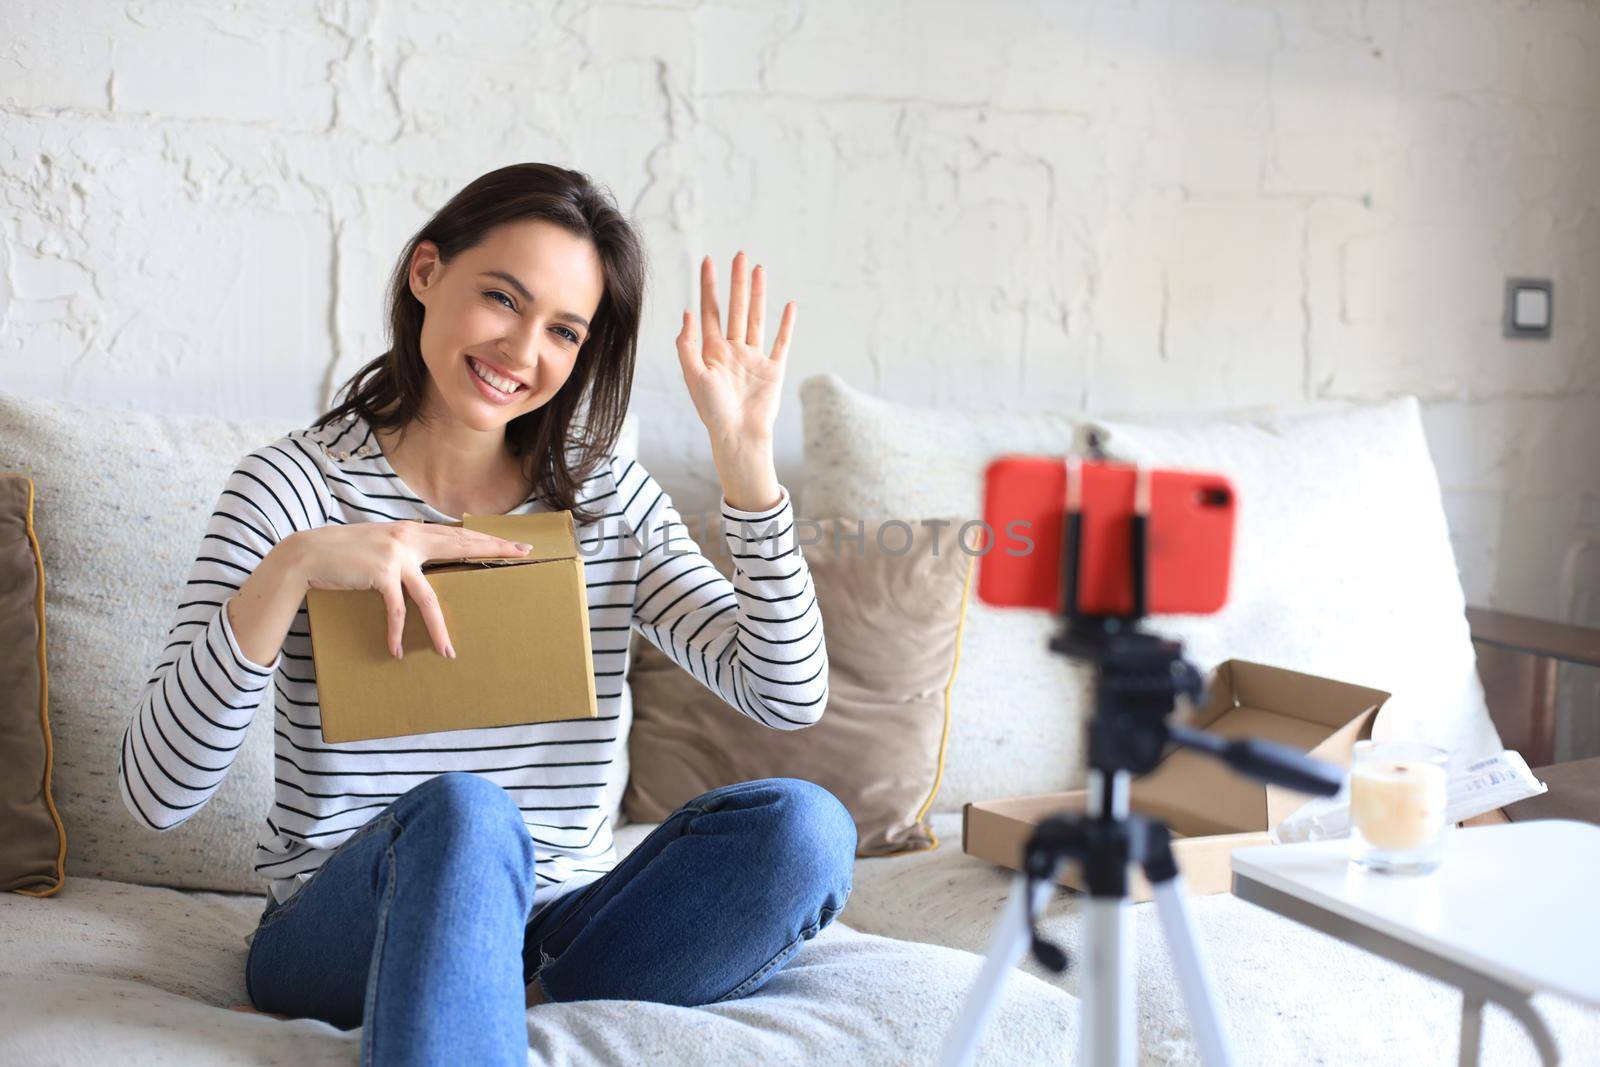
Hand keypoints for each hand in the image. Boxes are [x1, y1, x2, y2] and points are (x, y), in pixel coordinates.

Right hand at [284, 523, 531, 659]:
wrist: (307, 555)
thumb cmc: (343, 555)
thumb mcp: (380, 546)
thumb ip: (404, 552)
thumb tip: (425, 571)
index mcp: (412, 531)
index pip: (458, 535)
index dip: (487, 539)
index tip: (516, 543)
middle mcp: (409, 538)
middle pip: (461, 546)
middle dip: (493, 551)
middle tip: (524, 555)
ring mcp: (396, 555)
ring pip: (429, 596)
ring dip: (438, 629)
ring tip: (448, 651)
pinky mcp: (380, 573)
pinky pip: (397, 610)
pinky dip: (396, 632)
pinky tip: (396, 650)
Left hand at [675, 251, 796, 450]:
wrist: (739, 435)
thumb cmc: (713, 411)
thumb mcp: (693, 376)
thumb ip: (688, 345)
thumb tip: (687, 312)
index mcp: (712, 351)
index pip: (710, 310)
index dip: (708, 286)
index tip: (708, 261)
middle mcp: (733, 350)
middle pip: (735, 308)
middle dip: (736, 282)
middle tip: (739, 255)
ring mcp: (754, 358)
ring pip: (757, 318)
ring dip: (758, 294)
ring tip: (760, 270)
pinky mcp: (773, 369)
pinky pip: (781, 342)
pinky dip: (786, 324)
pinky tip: (789, 305)